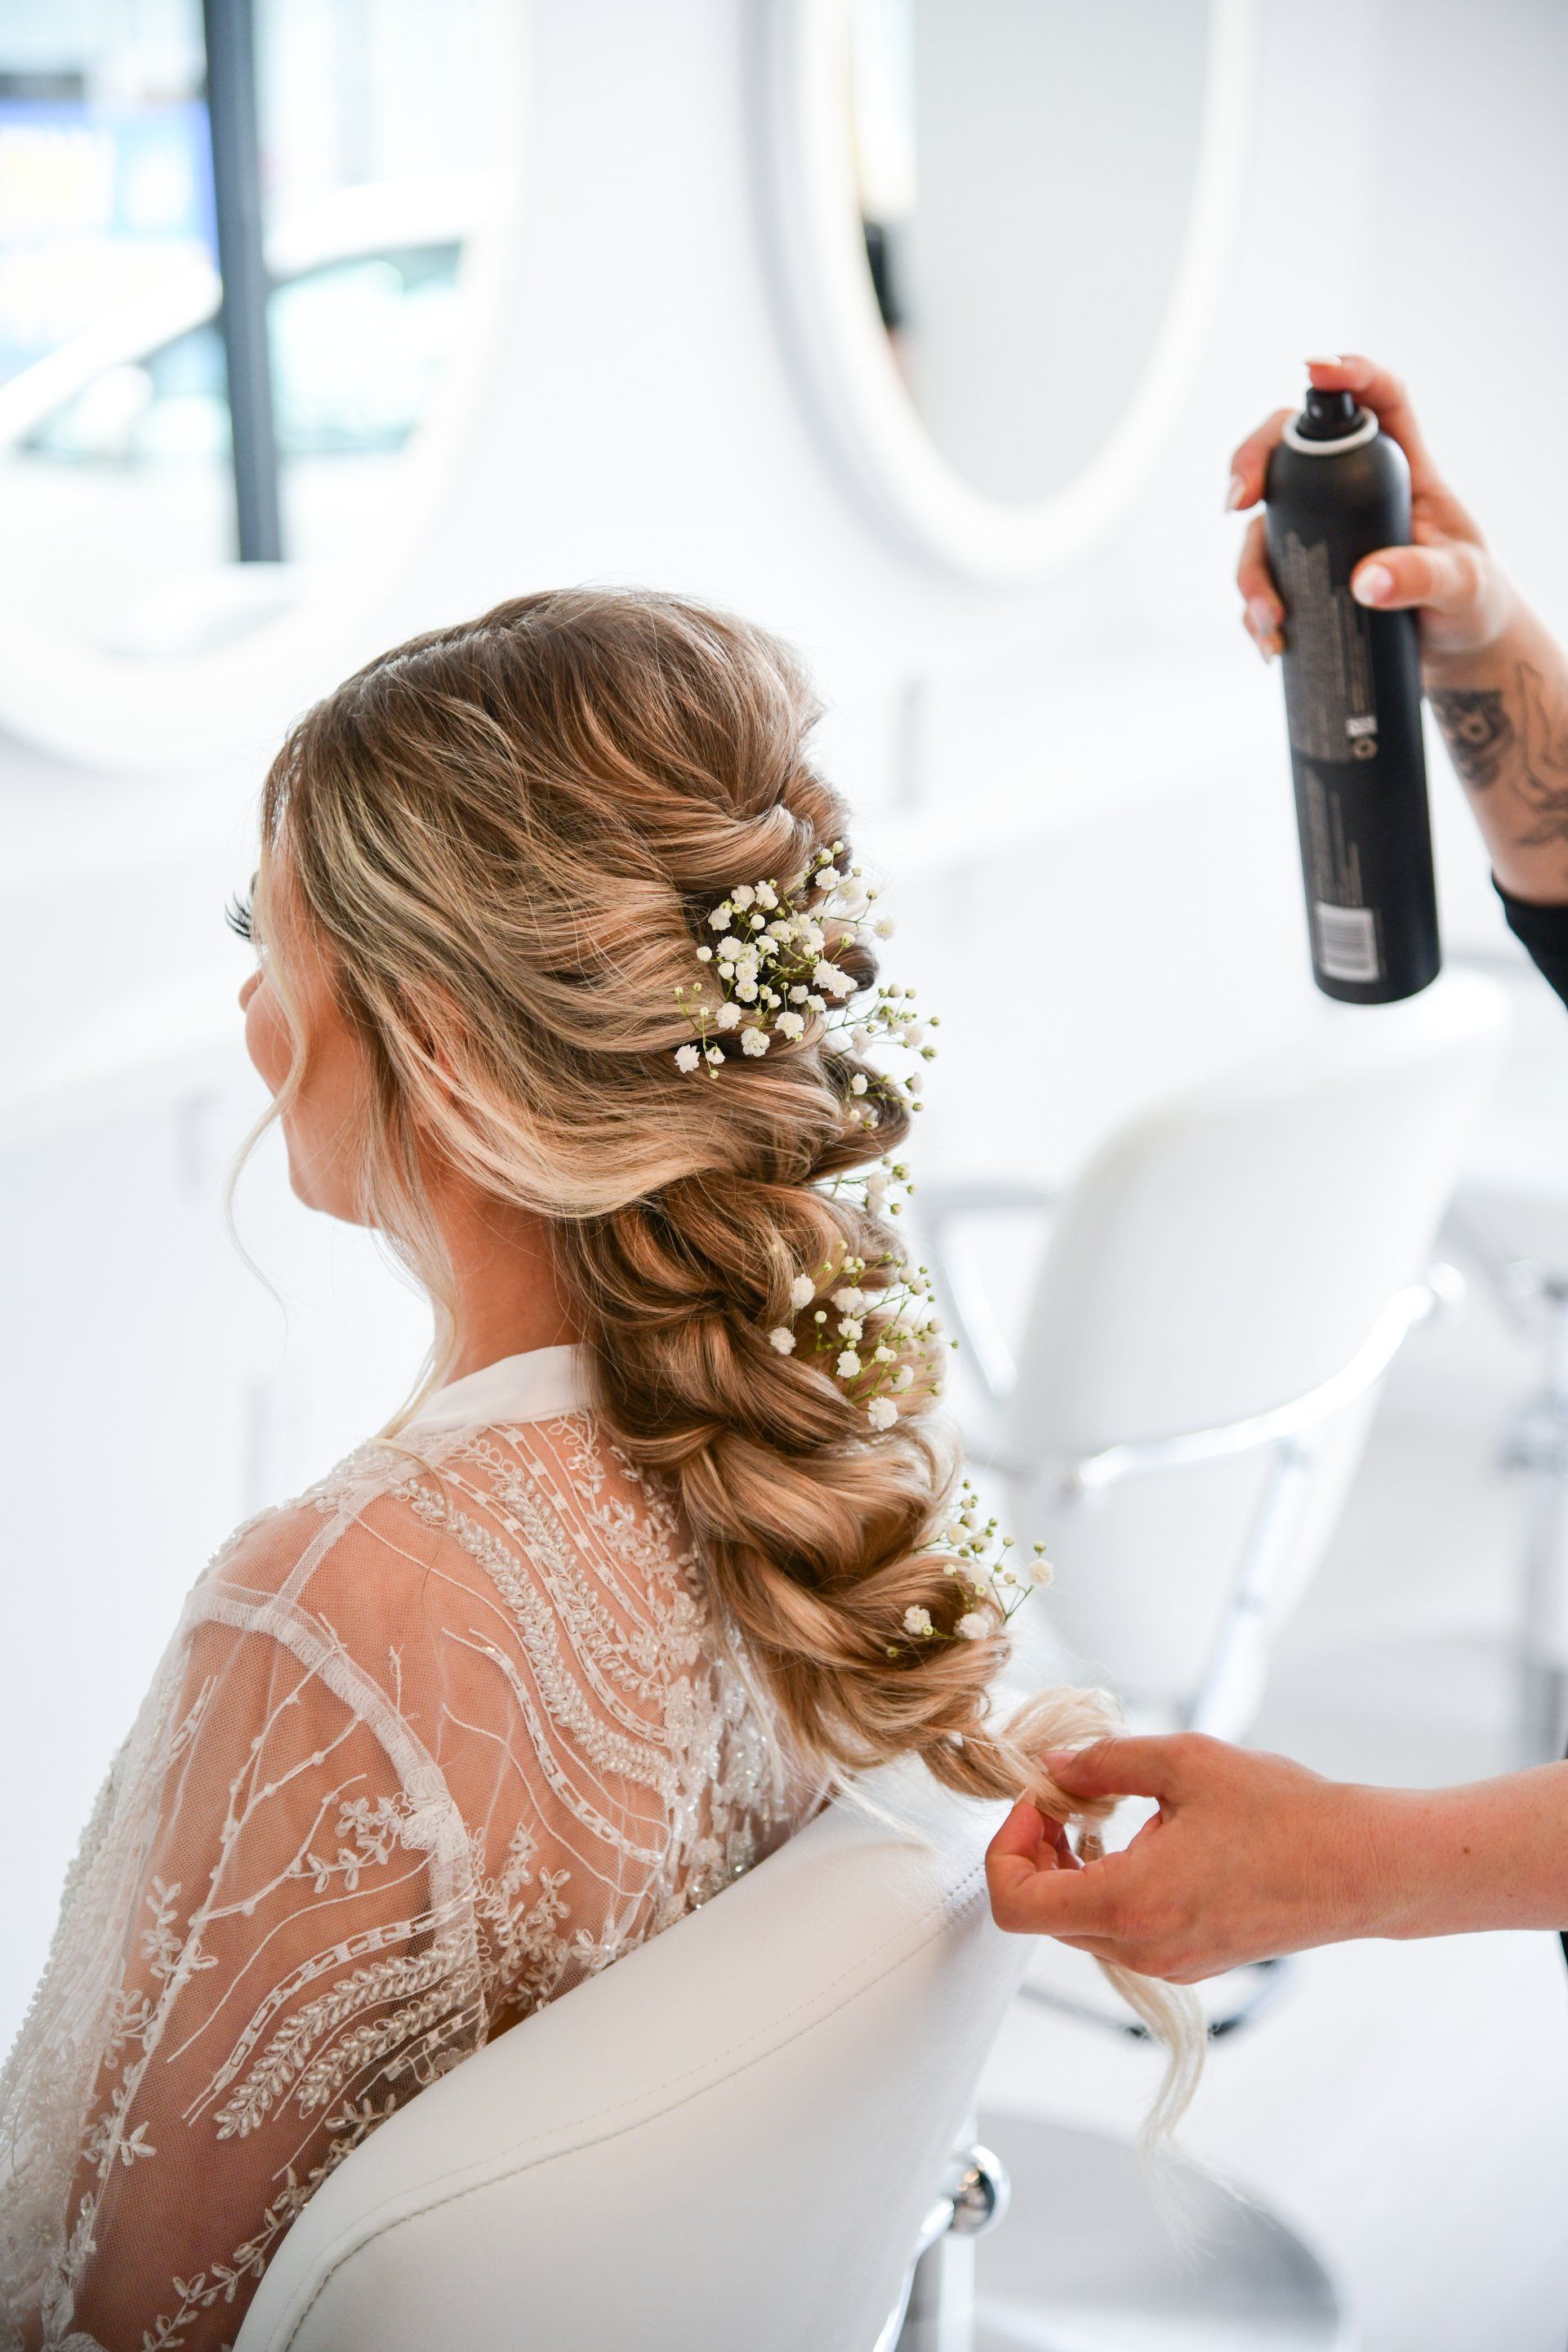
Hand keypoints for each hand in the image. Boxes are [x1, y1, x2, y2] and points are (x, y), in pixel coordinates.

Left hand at [986, 1733, 1396, 1980]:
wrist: (1363, 1867)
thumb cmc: (1285, 1814)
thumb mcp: (1185, 1762)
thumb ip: (1105, 1763)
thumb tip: (1055, 1768)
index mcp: (1131, 1904)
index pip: (1015, 1906)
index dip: (1006, 1847)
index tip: (1038, 1800)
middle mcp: (1143, 1949)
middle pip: (1043, 1915)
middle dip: (1037, 1850)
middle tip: (1064, 1795)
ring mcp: (1168, 1962)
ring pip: (1080, 1924)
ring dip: (1071, 1868)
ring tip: (1101, 1812)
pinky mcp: (1191, 1960)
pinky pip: (1121, 1930)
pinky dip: (1107, 1886)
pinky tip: (1139, 1840)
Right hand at [1228, 354, 1515, 667]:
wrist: (1455, 648)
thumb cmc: (1471, 603)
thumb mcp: (1462, 587)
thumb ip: (1424, 577)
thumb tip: (1367, 583)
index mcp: (1405, 471)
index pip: (1381, 402)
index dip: (1351, 376)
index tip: (1313, 370)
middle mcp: (1354, 491)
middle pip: (1291, 450)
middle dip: (1251, 464)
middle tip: (1236, 502)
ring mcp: (1324, 531)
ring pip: (1265, 526)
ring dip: (1252, 571)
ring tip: (1272, 621)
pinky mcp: (1305, 572)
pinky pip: (1263, 580)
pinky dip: (1255, 612)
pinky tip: (1269, 644)